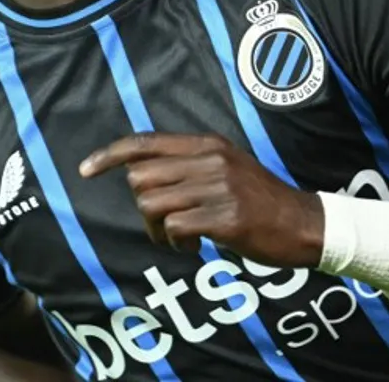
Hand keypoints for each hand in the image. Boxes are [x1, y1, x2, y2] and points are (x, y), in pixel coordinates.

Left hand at [79, 133, 323, 267]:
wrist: (303, 223)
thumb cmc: (260, 200)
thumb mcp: (227, 167)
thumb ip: (190, 164)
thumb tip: (141, 173)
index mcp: (208, 145)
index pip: (145, 142)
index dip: (109, 155)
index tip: (85, 170)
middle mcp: (211, 160)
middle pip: (141, 179)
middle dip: (143, 208)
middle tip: (164, 226)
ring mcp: (219, 188)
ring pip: (152, 206)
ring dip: (158, 230)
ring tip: (181, 237)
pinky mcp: (226, 217)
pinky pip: (175, 227)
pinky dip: (177, 242)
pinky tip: (195, 246)